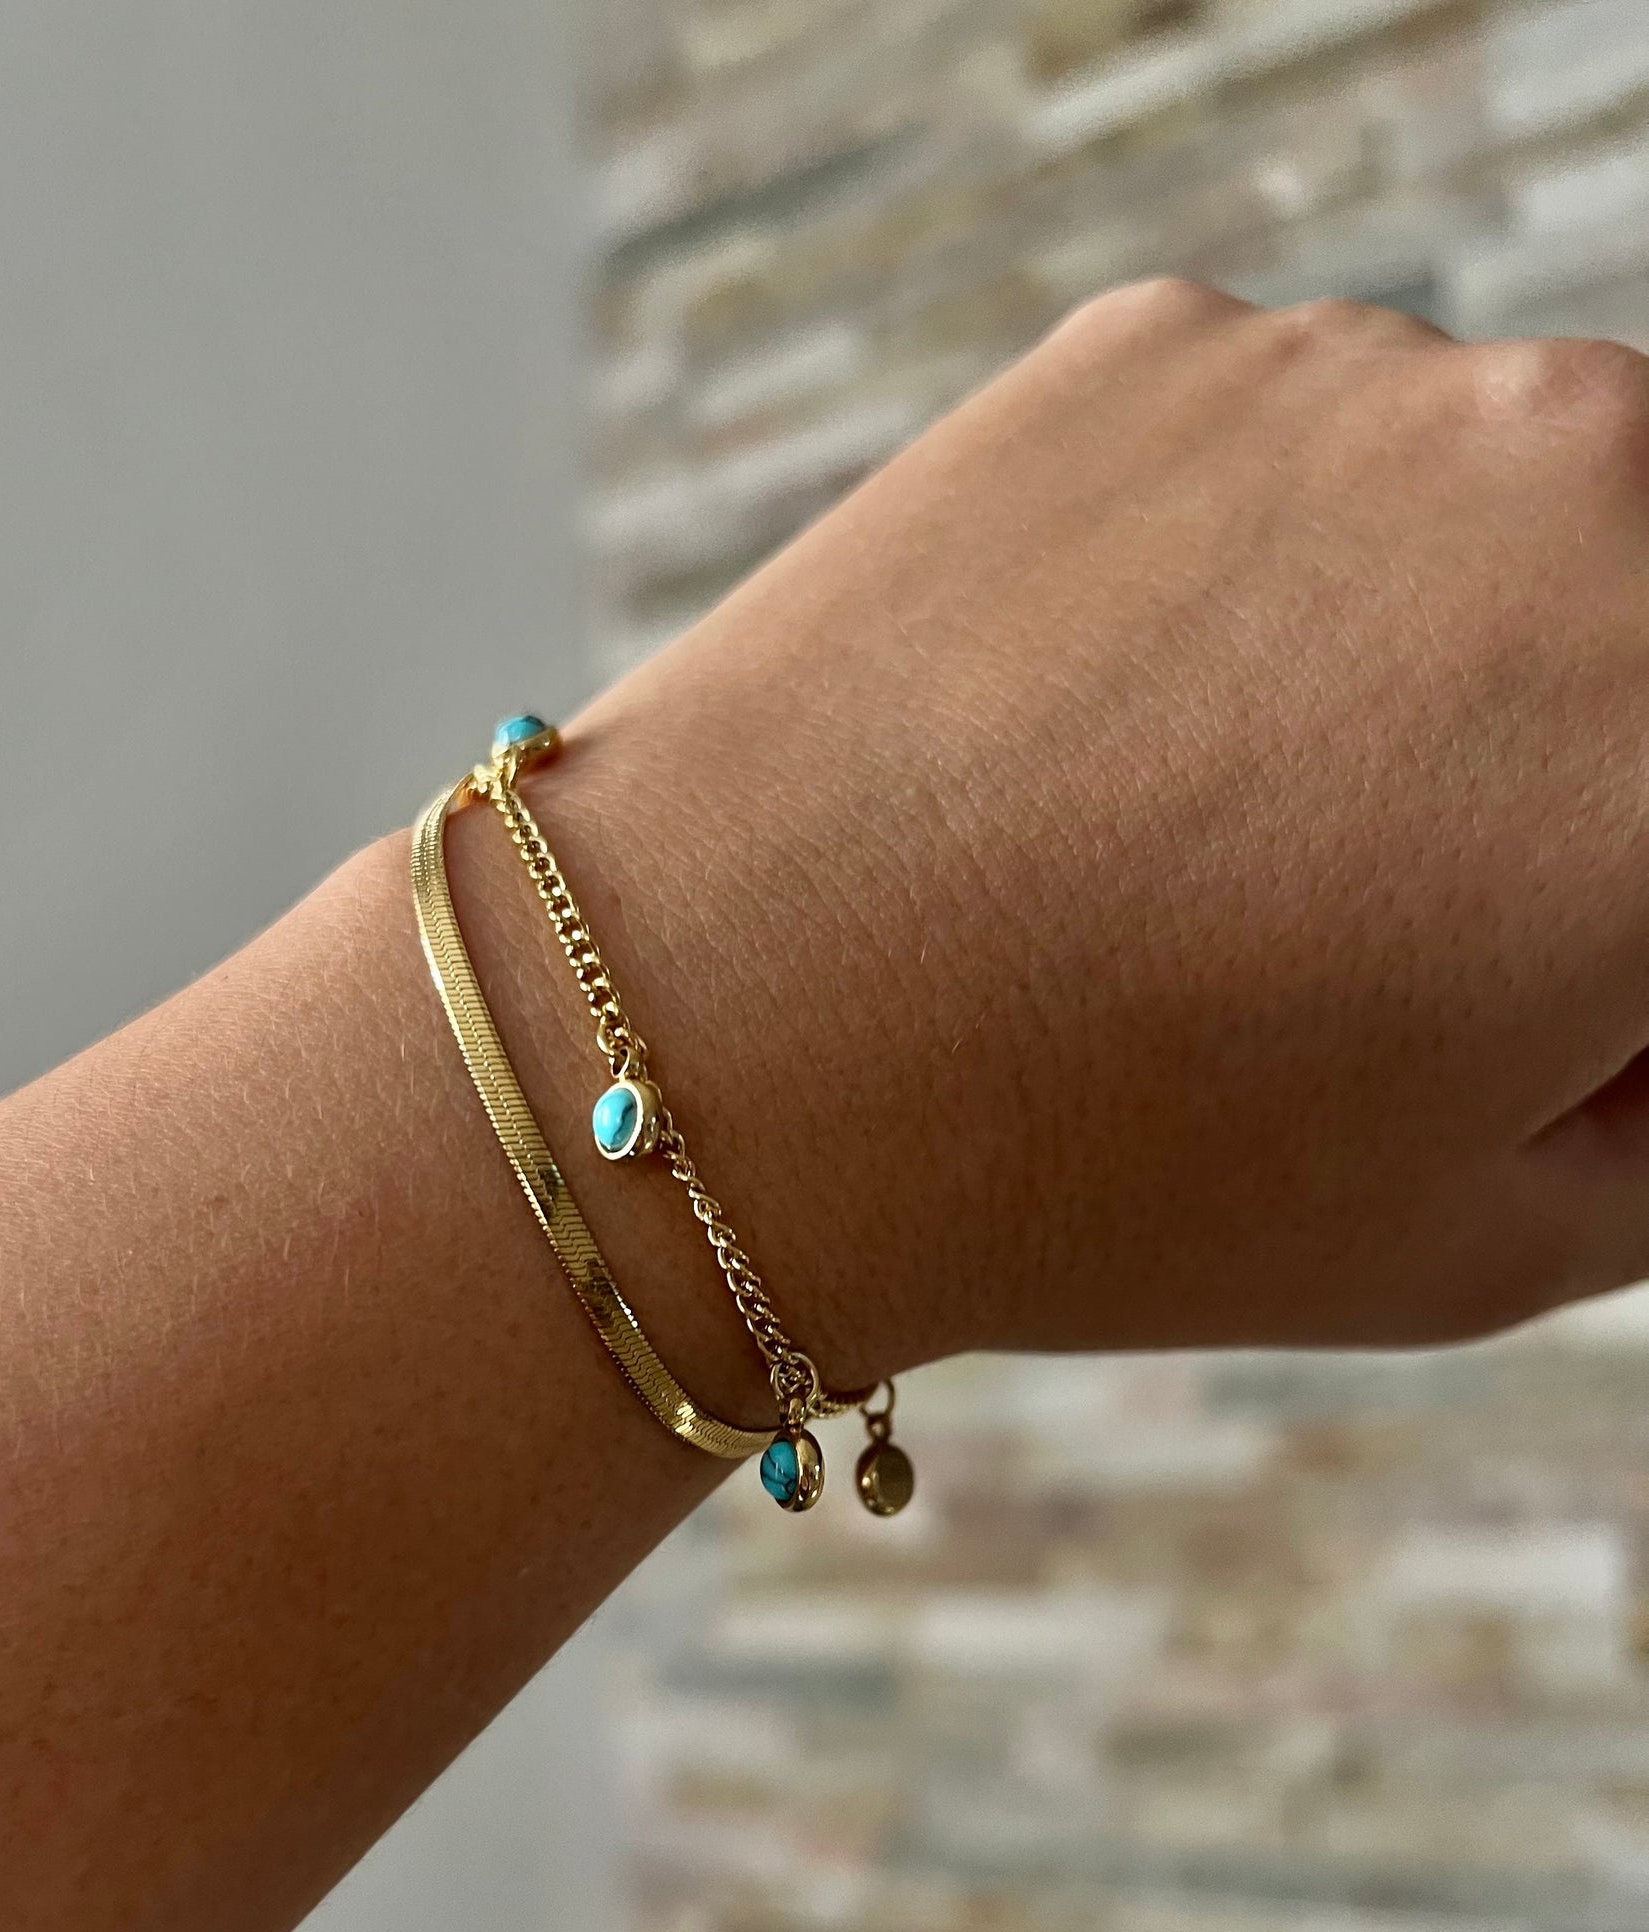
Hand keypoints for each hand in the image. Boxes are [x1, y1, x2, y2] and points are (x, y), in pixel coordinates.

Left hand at [546, 281, 1648, 1366]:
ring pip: (1494, 498)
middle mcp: (1596, 501)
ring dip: (1427, 630)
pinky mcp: (1173, 342)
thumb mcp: (1489, 1232)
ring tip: (1217, 814)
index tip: (1529, 946)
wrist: (732, 1032)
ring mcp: (1372, 387)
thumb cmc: (1116, 1174)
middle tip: (1405, 886)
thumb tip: (1643, 980)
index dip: (1616, 892)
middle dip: (1590, 739)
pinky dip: (1250, 556)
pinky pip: (1296, 443)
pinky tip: (1104, 710)